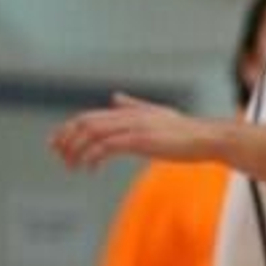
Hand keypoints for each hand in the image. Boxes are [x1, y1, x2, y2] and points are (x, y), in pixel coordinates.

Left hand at [51, 93, 220, 170]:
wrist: (208, 138)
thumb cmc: (186, 131)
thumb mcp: (156, 113)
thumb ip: (134, 105)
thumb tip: (115, 97)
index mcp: (129, 111)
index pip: (88, 117)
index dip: (67, 129)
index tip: (56, 145)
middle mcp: (128, 115)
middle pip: (84, 122)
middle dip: (66, 140)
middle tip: (60, 157)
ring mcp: (135, 127)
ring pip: (92, 133)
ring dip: (76, 150)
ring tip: (72, 166)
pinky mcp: (141, 140)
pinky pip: (107, 146)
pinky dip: (93, 157)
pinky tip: (91, 169)